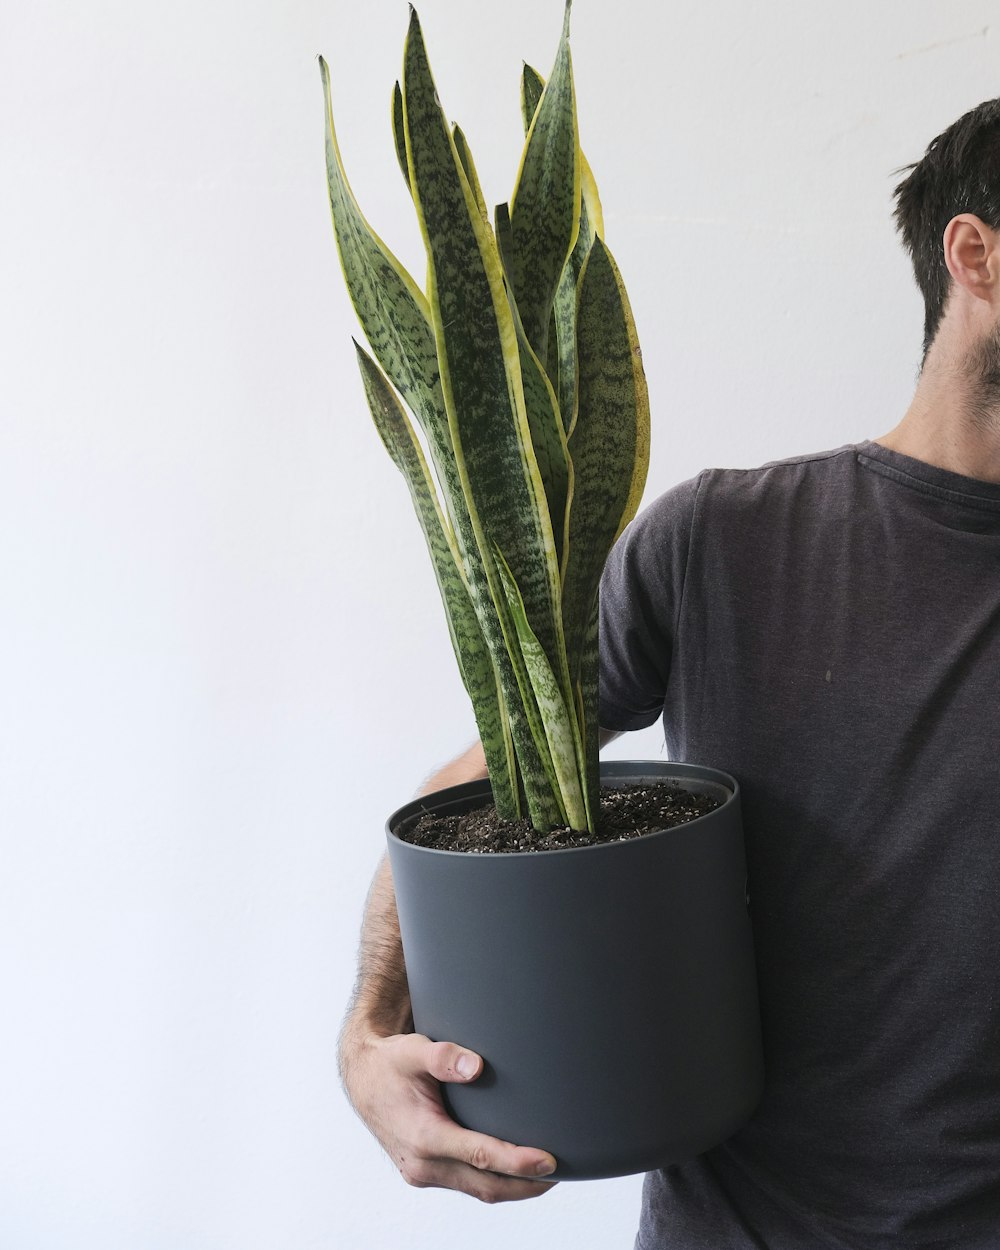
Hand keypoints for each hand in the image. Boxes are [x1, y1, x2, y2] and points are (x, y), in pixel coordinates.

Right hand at [343, 1030, 558, 1202]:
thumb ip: (444, 1057)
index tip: (549, 1161)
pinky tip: (513, 1169)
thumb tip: (477, 1066)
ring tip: (547, 1175)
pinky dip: (493, 1180)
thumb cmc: (391, 1061)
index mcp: (422, 1137)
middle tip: (563, 1172)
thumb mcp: (413, 1050)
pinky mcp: (425, 1172)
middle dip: (526, 1184)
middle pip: (486, 1186)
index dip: (517, 1162)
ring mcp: (422, 1172)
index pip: (480, 1156)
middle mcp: (422, 1164)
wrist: (361, 1078)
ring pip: (478, 1190)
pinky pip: (466, 1184)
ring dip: (513, 1187)